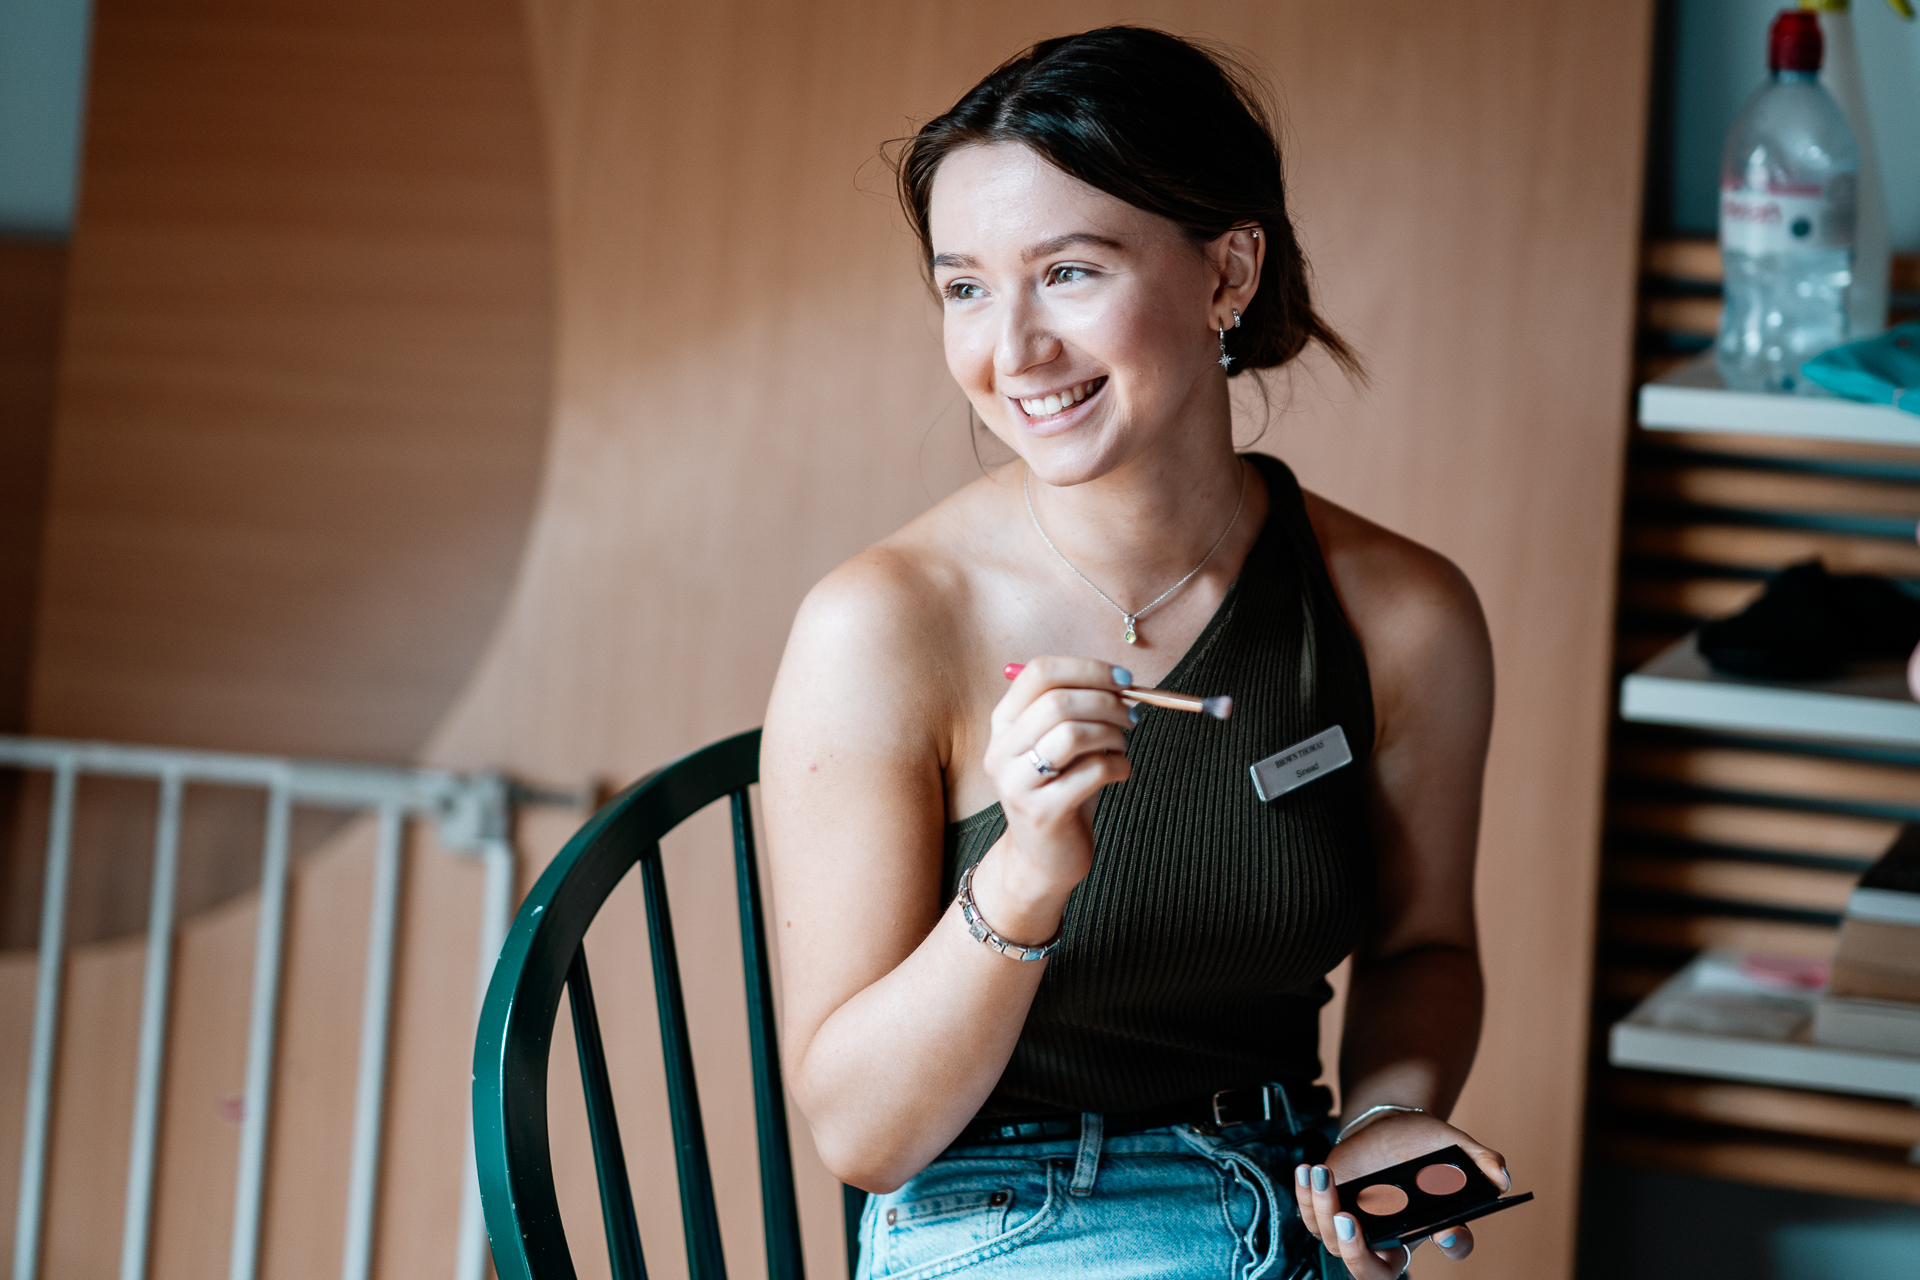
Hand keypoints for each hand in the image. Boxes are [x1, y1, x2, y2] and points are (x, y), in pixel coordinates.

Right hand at [974, 656, 1133, 934]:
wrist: (1042, 859)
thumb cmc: (1061, 792)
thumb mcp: (1062, 745)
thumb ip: (1081, 711)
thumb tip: (1123, 684)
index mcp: (1004, 723)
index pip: (1038, 671)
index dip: (1087, 669)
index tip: (1122, 679)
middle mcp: (1001, 750)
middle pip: (1058, 701)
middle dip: (1107, 702)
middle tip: (1132, 716)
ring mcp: (1017, 783)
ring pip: (1072, 734)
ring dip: (1112, 734)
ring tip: (1122, 747)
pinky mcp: (1042, 813)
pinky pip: (1091, 773)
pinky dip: (1118, 766)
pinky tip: (1120, 773)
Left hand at [1293, 1111, 1508, 1277]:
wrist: (1387, 1128)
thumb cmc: (1422, 1144)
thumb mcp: (1452, 1145)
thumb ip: (1479, 1158)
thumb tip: (1501, 1176)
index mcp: (1430, 1228)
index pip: (1450, 1246)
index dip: (1452, 1244)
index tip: (1445, 1232)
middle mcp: (1391, 1239)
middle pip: (1370, 1273)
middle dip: (1355, 1252)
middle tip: (1346, 1219)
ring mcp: (1356, 1229)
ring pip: (1332, 1242)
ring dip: (1320, 1212)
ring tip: (1322, 1173)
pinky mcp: (1328, 1211)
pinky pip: (1310, 1218)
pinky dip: (1303, 1197)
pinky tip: (1307, 1170)